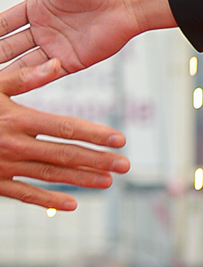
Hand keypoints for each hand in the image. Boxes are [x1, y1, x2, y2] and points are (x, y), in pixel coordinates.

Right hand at [0, 0, 167, 78]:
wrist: (128, 1)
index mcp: (36, 9)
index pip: (2, 24)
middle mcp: (42, 30)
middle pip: (7, 47)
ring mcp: (55, 48)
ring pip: (21, 64)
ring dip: (5, 72)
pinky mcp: (70, 63)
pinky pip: (44, 74)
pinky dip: (28, 80)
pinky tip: (12, 85)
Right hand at [0, 57, 128, 211]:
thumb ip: (24, 77)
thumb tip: (57, 63)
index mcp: (17, 119)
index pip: (65, 127)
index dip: (95, 134)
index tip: (121, 139)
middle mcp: (14, 144)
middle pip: (65, 154)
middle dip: (98, 160)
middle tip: (126, 165)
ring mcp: (3, 166)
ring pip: (50, 175)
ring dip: (82, 180)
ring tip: (109, 182)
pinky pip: (24, 194)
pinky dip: (49, 200)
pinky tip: (72, 203)